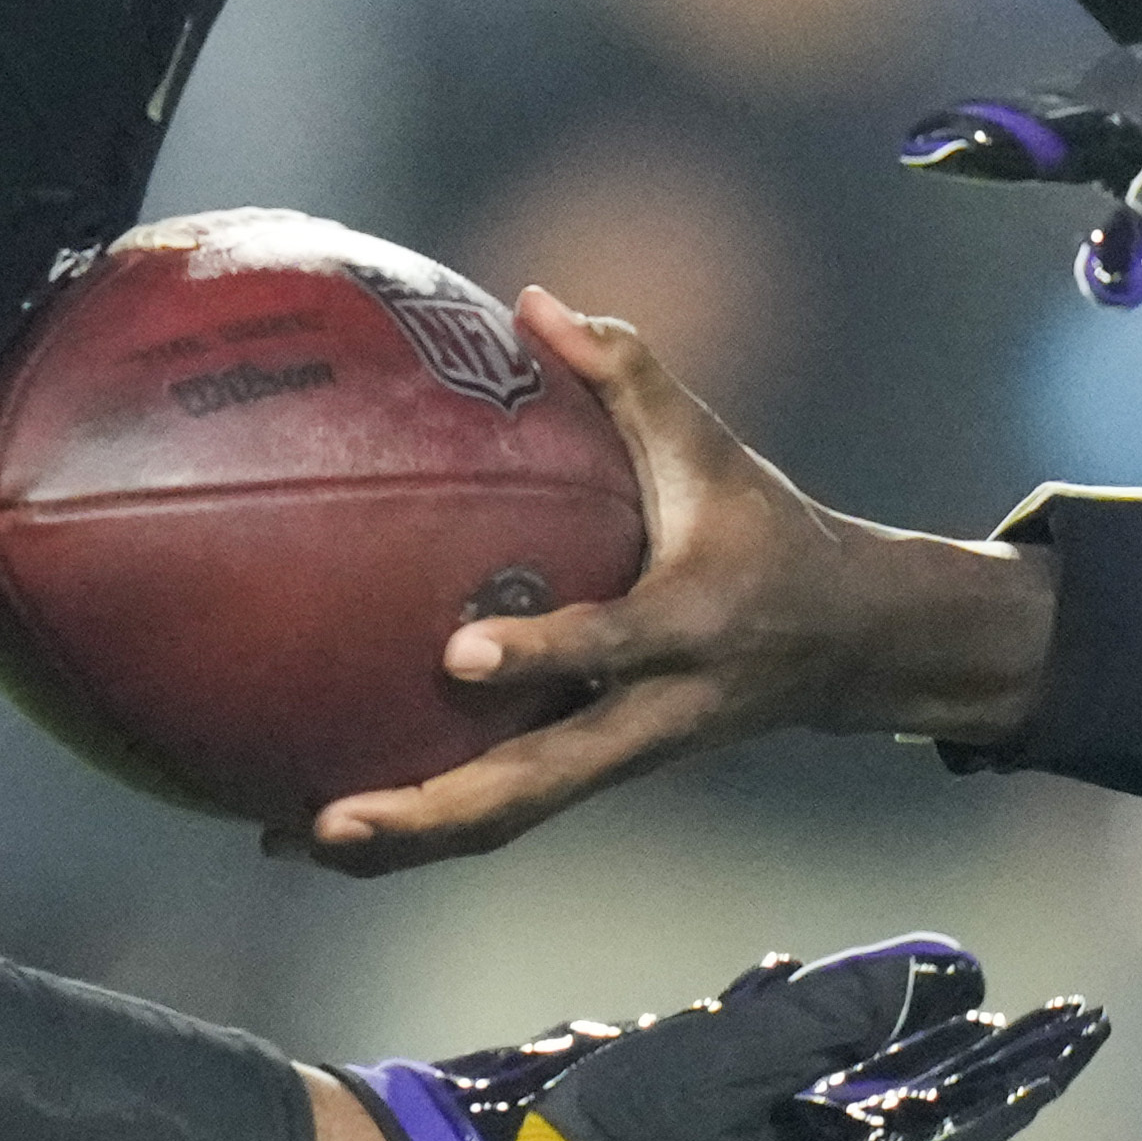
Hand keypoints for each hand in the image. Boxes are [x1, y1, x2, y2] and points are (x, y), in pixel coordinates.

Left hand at [298, 289, 1043, 873]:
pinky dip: (426, 824)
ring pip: (515, 815)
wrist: (849, 645)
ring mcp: (626, 756)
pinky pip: (510, 808)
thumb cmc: (765, 528)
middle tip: (330, 820)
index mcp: (691, 626)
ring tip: (292, 839)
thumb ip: (629, 375)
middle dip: (435, 811)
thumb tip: (530, 300)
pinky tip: (327, 821)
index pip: (613, 648)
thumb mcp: (715, 447)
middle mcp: (655, 711)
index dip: (543, 655)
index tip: (458, 655)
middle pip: (541, 783)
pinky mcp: (601, 771)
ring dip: (411, 840)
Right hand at [309, 932, 1106, 1140]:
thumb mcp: (721, 1070)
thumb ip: (829, 1023)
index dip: (1021, 1081)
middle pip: (911, 1107)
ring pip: (837, 1080)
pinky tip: (794, 965)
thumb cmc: (593, 1136)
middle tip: (1066, 1008)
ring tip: (962, 981)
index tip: (1085, 1029)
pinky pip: (746, 1056)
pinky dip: (783, 1012)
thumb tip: (941, 981)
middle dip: (988, 1057)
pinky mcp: (663, 1107)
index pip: (948, 1132)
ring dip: (900, 1032)